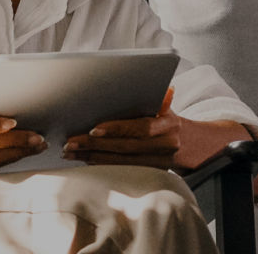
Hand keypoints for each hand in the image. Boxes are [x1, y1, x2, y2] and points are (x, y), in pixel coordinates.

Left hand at [66, 88, 183, 168]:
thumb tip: (146, 82)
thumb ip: (154, 97)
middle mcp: (166, 145)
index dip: (117, 129)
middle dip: (95, 144)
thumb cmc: (166, 119)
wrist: (187, 144)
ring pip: (120, 162)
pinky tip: (83, 159)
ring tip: (70, 152)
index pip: (141, 128)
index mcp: (169, 124)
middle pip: (126, 147)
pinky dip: (100, 164)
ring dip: (92, 156)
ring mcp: (159, 163)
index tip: (93, 128)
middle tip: (70, 142)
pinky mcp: (150, 174)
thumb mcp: (165, 105)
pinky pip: (121, 170)